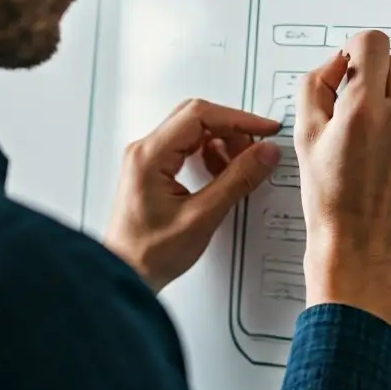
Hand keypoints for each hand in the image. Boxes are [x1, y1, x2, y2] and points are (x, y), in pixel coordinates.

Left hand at [104, 98, 281, 292]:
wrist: (126, 274)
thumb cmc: (149, 253)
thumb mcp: (202, 216)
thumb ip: (237, 180)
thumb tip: (264, 154)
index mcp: (150, 156)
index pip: (200, 115)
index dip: (238, 118)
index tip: (263, 129)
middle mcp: (145, 151)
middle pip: (196, 118)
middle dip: (232, 129)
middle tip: (257, 147)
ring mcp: (147, 159)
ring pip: (193, 132)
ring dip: (222, 143)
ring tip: (241, 165)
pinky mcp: (153, 170)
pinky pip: (186, 148)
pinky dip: (210, 155)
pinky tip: (222, 174)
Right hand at [294, 31, 390, 328]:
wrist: (361, 249)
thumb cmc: (332, 202)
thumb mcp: (306, 138)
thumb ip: (316, 87)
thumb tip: (337, 63)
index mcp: (364, 111)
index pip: (374, 43)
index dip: (359, 50)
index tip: (355, 64)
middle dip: (378, 76)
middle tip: (365, 102)